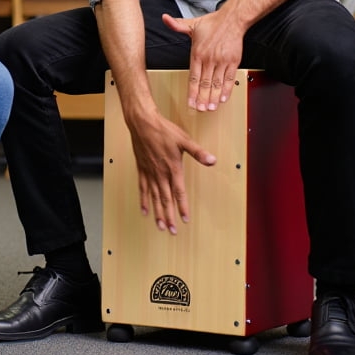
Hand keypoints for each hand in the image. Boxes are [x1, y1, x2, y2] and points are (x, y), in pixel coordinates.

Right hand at [127, 112, 215, 234]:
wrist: (142, 123)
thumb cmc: (164, 130)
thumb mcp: (184, 140)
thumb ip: (198, 152)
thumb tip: (212, 160)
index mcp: (172, 168)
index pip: (179, 192)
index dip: (182, 207)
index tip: (184, 220)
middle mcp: (160, 174)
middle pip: (165, 199)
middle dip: (169, 216)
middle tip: (171, 231)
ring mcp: (149, 173)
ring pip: (153, 197)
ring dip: (157, 213)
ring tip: (159, 226)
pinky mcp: (141, 169)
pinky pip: (142, 188)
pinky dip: (144, 200)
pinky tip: (145, 211)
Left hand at [161, 11, 242, 110]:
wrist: (232, 19)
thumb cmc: (213, 23)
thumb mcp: (192, 24)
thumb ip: (177, 25)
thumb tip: (165, 19)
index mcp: (198, 53)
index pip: (193, 77)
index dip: (192, 92)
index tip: (190, 102)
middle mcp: (210, 59)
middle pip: (205, 83)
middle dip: (202, 99)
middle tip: (200, 110)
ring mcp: (222, 61)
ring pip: (217, 84)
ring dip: (213, 97)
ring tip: (210, 108)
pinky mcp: (233, 62)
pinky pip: (229, 79)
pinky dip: (226, 90)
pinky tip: (223, 99)